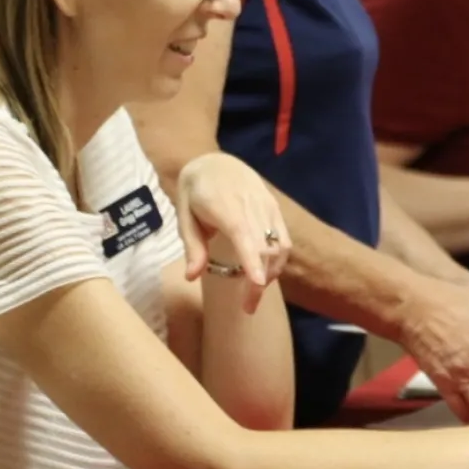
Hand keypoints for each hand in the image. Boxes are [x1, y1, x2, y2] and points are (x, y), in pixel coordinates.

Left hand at [177, 153, 289, 312]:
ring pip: (280, 246)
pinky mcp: (275, 209)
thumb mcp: (184, 217)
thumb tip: (192, 277)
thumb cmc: (195, 191)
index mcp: (227, 208)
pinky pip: (284, 239)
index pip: (245, 237)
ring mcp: (268, 207)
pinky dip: (278, 259)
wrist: (214, 162)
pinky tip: (265, 271)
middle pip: (266, 248)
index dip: (253, 261)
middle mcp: (253, 208)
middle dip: (261, 281)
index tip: (258, 284)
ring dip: (272, 272)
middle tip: (248, 307)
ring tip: (256, 290)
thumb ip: (192, 247)